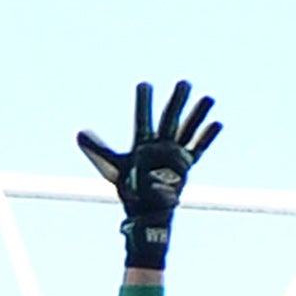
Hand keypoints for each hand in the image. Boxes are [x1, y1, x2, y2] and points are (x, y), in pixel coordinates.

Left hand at [77, 80, 220, 269]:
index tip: (143, 85)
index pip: (143, 118)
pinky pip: (198, 150)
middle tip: (185, 82)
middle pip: (170, 118)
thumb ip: (97, 149)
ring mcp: (174, 154)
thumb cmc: (129, 190)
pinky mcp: (185, 166)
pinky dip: (207, 138)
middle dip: (177, 100)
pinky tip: (217, 123)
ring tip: (208, 98)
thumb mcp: (111, 167)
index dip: (143, 102)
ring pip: (187, 130)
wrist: (145, 213)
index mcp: (142, 143)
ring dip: (197, 115)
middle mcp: (160, 145)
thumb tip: (78, 133)